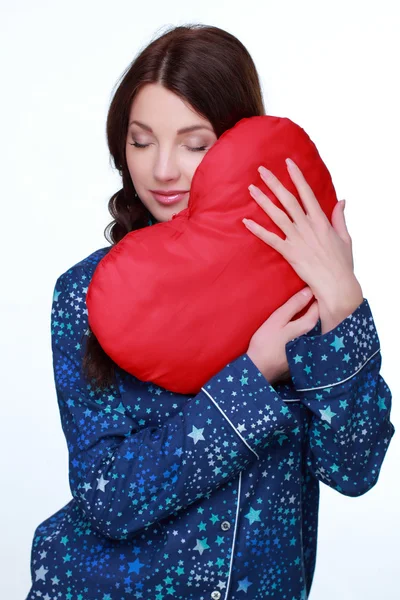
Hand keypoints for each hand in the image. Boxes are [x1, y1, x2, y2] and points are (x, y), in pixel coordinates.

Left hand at [243, 159, 363, 331]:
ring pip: (277, 215)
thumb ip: (340, 218)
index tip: (288, 163)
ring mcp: (298, 240)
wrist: (337, 285)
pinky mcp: (290, 253)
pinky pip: (270, 239)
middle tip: (261, 170)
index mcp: (321, 221)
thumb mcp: (345, 238)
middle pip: (288, 200)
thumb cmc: (342, 264)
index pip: (307, 193)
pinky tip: (246, 221)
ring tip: (251, 189)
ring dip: (263, 201)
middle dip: (274, 183)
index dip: (297, 177)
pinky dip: (258, 230)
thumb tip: (342, 200)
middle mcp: (308, 227)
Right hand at [246, 287, 318, 383]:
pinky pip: (310, 343)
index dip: (317, 299)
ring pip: (315, 333)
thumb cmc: (266, 343)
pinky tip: (301, 334)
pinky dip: (309, 336)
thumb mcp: (277, 320)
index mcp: (307, 328)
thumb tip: (309, 291)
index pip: (318, 310)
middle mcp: (312, 340)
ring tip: (309, 314)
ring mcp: (308, 350)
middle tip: (315, 300)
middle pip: (319, 322)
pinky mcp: (302, 359)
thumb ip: (293, 305)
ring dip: (315, 324)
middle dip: (318, 312)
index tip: (316, 291)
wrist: (258, 370)